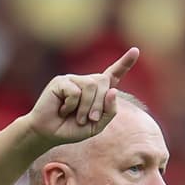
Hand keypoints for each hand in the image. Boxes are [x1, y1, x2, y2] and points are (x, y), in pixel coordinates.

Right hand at [25, 47, 139, 143]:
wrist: (49, 134)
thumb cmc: (72, 129)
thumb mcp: (97, 126)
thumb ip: (109, 111)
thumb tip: (113, 90)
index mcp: (98, 91)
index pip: (113, 74)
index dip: (124, 63)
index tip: (135, 51)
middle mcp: (86, 81)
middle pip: (104, 82)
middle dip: (100, 103)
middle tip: (91, 119)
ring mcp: (73, 79)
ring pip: (91, 86)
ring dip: (87, 107)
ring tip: (77, 117)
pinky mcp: (60, 81)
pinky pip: (75, 91)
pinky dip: (71, 106)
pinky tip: (62, 110)